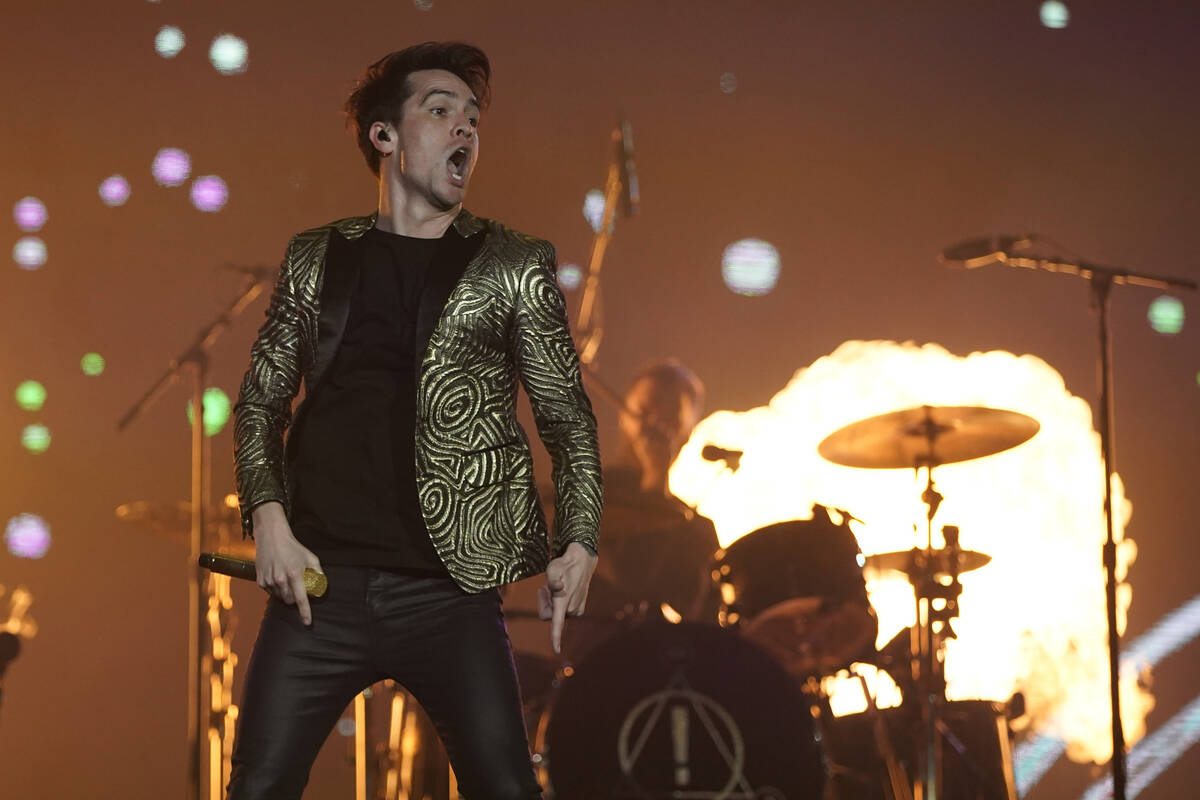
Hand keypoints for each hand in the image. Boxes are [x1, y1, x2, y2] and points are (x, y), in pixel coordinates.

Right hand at [251, 502, 322, 625]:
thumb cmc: (293, 547)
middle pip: (290, 601)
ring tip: (286, 579)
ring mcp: (269, 581)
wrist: (272, 537)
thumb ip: (318, 572)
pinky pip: (271, 592)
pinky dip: (276, 589)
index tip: (307, 622)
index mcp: (294, 574)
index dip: (305, 612)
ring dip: (285, 594)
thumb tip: (322, 585)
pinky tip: (277, 577)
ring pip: (280, 597)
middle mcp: (280, 579)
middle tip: (297, 587)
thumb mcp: (310, 557)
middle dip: (295, 599)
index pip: (301, 598)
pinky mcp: (261, 581)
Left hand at [538, 542, 597, 653]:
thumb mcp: (553, 568)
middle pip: (548, 616)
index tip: (556, 651)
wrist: (582, 562)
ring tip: (557, 587)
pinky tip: (563, 590)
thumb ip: (552, 580)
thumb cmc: (564, 565)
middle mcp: (571, 609)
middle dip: (544, 604)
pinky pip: (563, 613)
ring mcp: (576, 610)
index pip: (558, 624)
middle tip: (545, 588)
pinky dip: (559, 604)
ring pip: (556, 614)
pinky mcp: (579, 610)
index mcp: (563, 602)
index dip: (555, 638)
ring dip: (552, 603)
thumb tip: (557, 589)